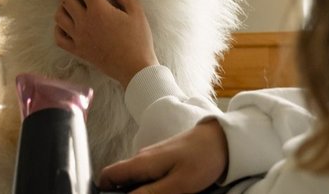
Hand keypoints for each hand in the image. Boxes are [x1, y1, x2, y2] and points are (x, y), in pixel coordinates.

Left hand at [54, 0, 157, 87]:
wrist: (135, 68)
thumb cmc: (139, 39)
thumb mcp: (135, 10)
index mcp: (98, 10)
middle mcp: (84, 23)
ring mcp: (78, 38)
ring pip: (59, 16)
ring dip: (64, 5)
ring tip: (74, 3)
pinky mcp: (77, 50)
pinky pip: (59, 37)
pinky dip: (60, 27)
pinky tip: (69, 23)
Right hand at [98, 120, 229, 193]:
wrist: (224, 139)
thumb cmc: (204, 159)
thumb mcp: (178, 184)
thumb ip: (150, 193)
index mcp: (142, 163)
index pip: (107, 176)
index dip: (104, 191)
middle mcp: (143, 159)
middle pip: (121, 182)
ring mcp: (153, 159)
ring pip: (136, 181)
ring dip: (141, 192)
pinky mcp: (164, 161)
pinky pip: (150, 177)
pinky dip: (152, 187)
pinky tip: (168, 192)